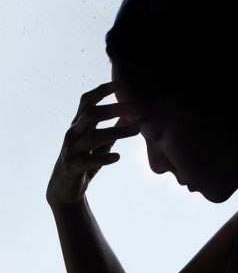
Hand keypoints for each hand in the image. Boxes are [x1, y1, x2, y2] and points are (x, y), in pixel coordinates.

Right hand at [46, 80, 140, 207]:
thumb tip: (132, 113)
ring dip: (116, 132)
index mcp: (79, 124)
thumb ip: (113, 128)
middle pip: (90, 115)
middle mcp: (73, 134)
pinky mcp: (72, 168)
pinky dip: (103, 158)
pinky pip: (87, 161)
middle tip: (137, 108)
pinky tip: (117, 156)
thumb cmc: (84, 159)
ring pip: (92, 137)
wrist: (64, 189)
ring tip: (136, 130)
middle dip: (113, 109)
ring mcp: (71, 150)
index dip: (100, 91)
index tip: (118, 83)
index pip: (86, 102)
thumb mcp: (99, 142)